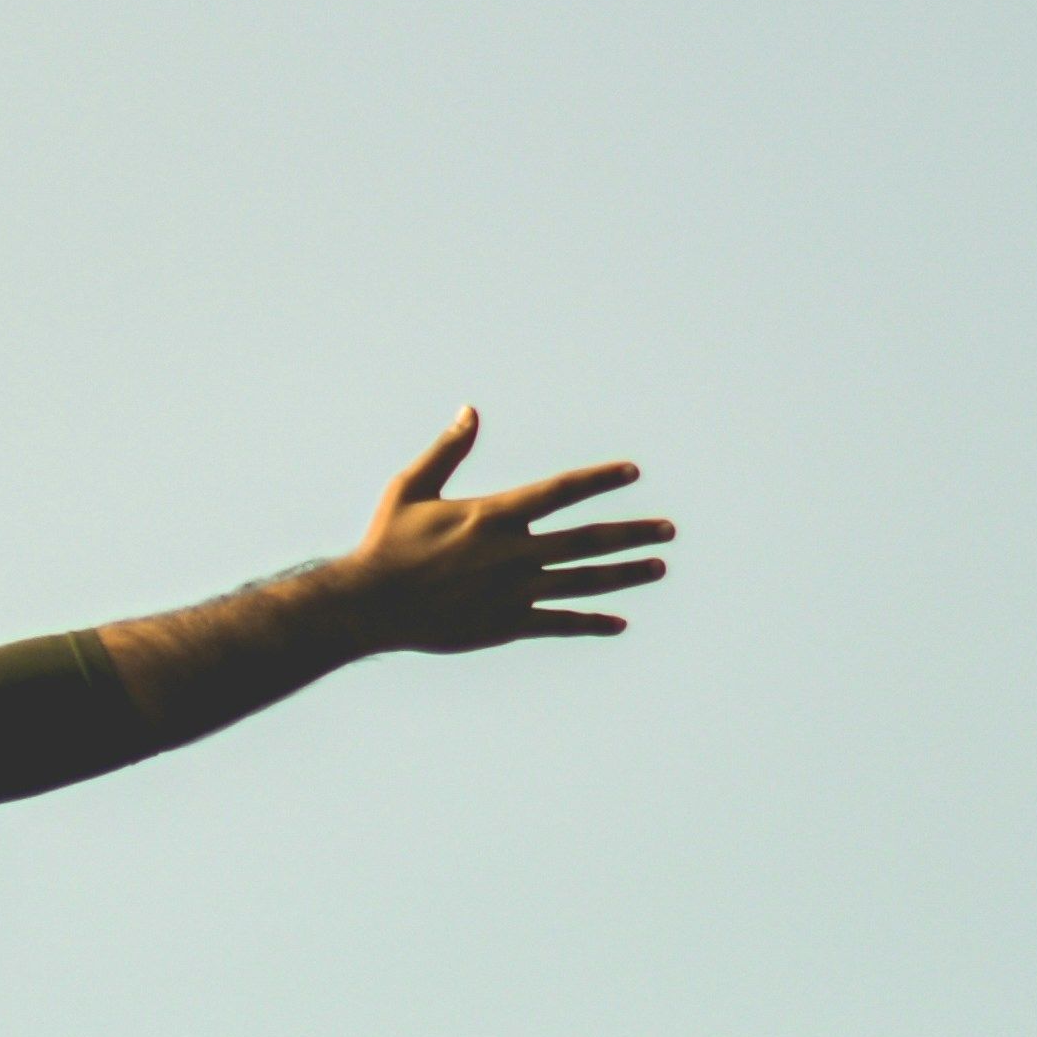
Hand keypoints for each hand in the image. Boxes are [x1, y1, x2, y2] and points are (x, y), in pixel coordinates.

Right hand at [339, 408, 668, 651]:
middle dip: (633, 533)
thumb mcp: (412, 488)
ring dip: (625, 574)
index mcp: (493, 515)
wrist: (367, 606)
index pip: (561, 491)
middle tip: (669, 530)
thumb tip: (470, 410)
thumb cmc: (385, 543)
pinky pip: (557, 624)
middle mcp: (512, 553)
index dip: (599, 480)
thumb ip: (448, 450)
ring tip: (659, 568)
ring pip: (582, 580)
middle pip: (587, 540)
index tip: (632, 473)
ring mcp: (511, 592)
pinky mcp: (503, 625)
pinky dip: (589, 623)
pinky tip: (618, 622)